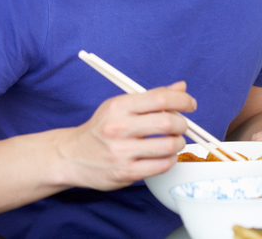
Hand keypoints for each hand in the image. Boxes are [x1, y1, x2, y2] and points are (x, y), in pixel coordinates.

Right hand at [58, 81, 193, 189]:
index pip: (161, 99)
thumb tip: (181, 87)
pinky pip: (162, 166)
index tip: (190, 104)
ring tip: (173, 141)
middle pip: (168, 123)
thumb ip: (152, 97)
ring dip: (179, 143)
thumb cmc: (102, 128)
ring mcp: (121, 153)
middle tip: (180, 126)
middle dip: (182, 124)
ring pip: (169, 146)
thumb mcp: (120, 106)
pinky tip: (165, 155)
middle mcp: (119, 128)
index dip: (182, 100)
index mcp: (119, 107)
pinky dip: (171, 159)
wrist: (71, 157)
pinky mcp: (125, 173)